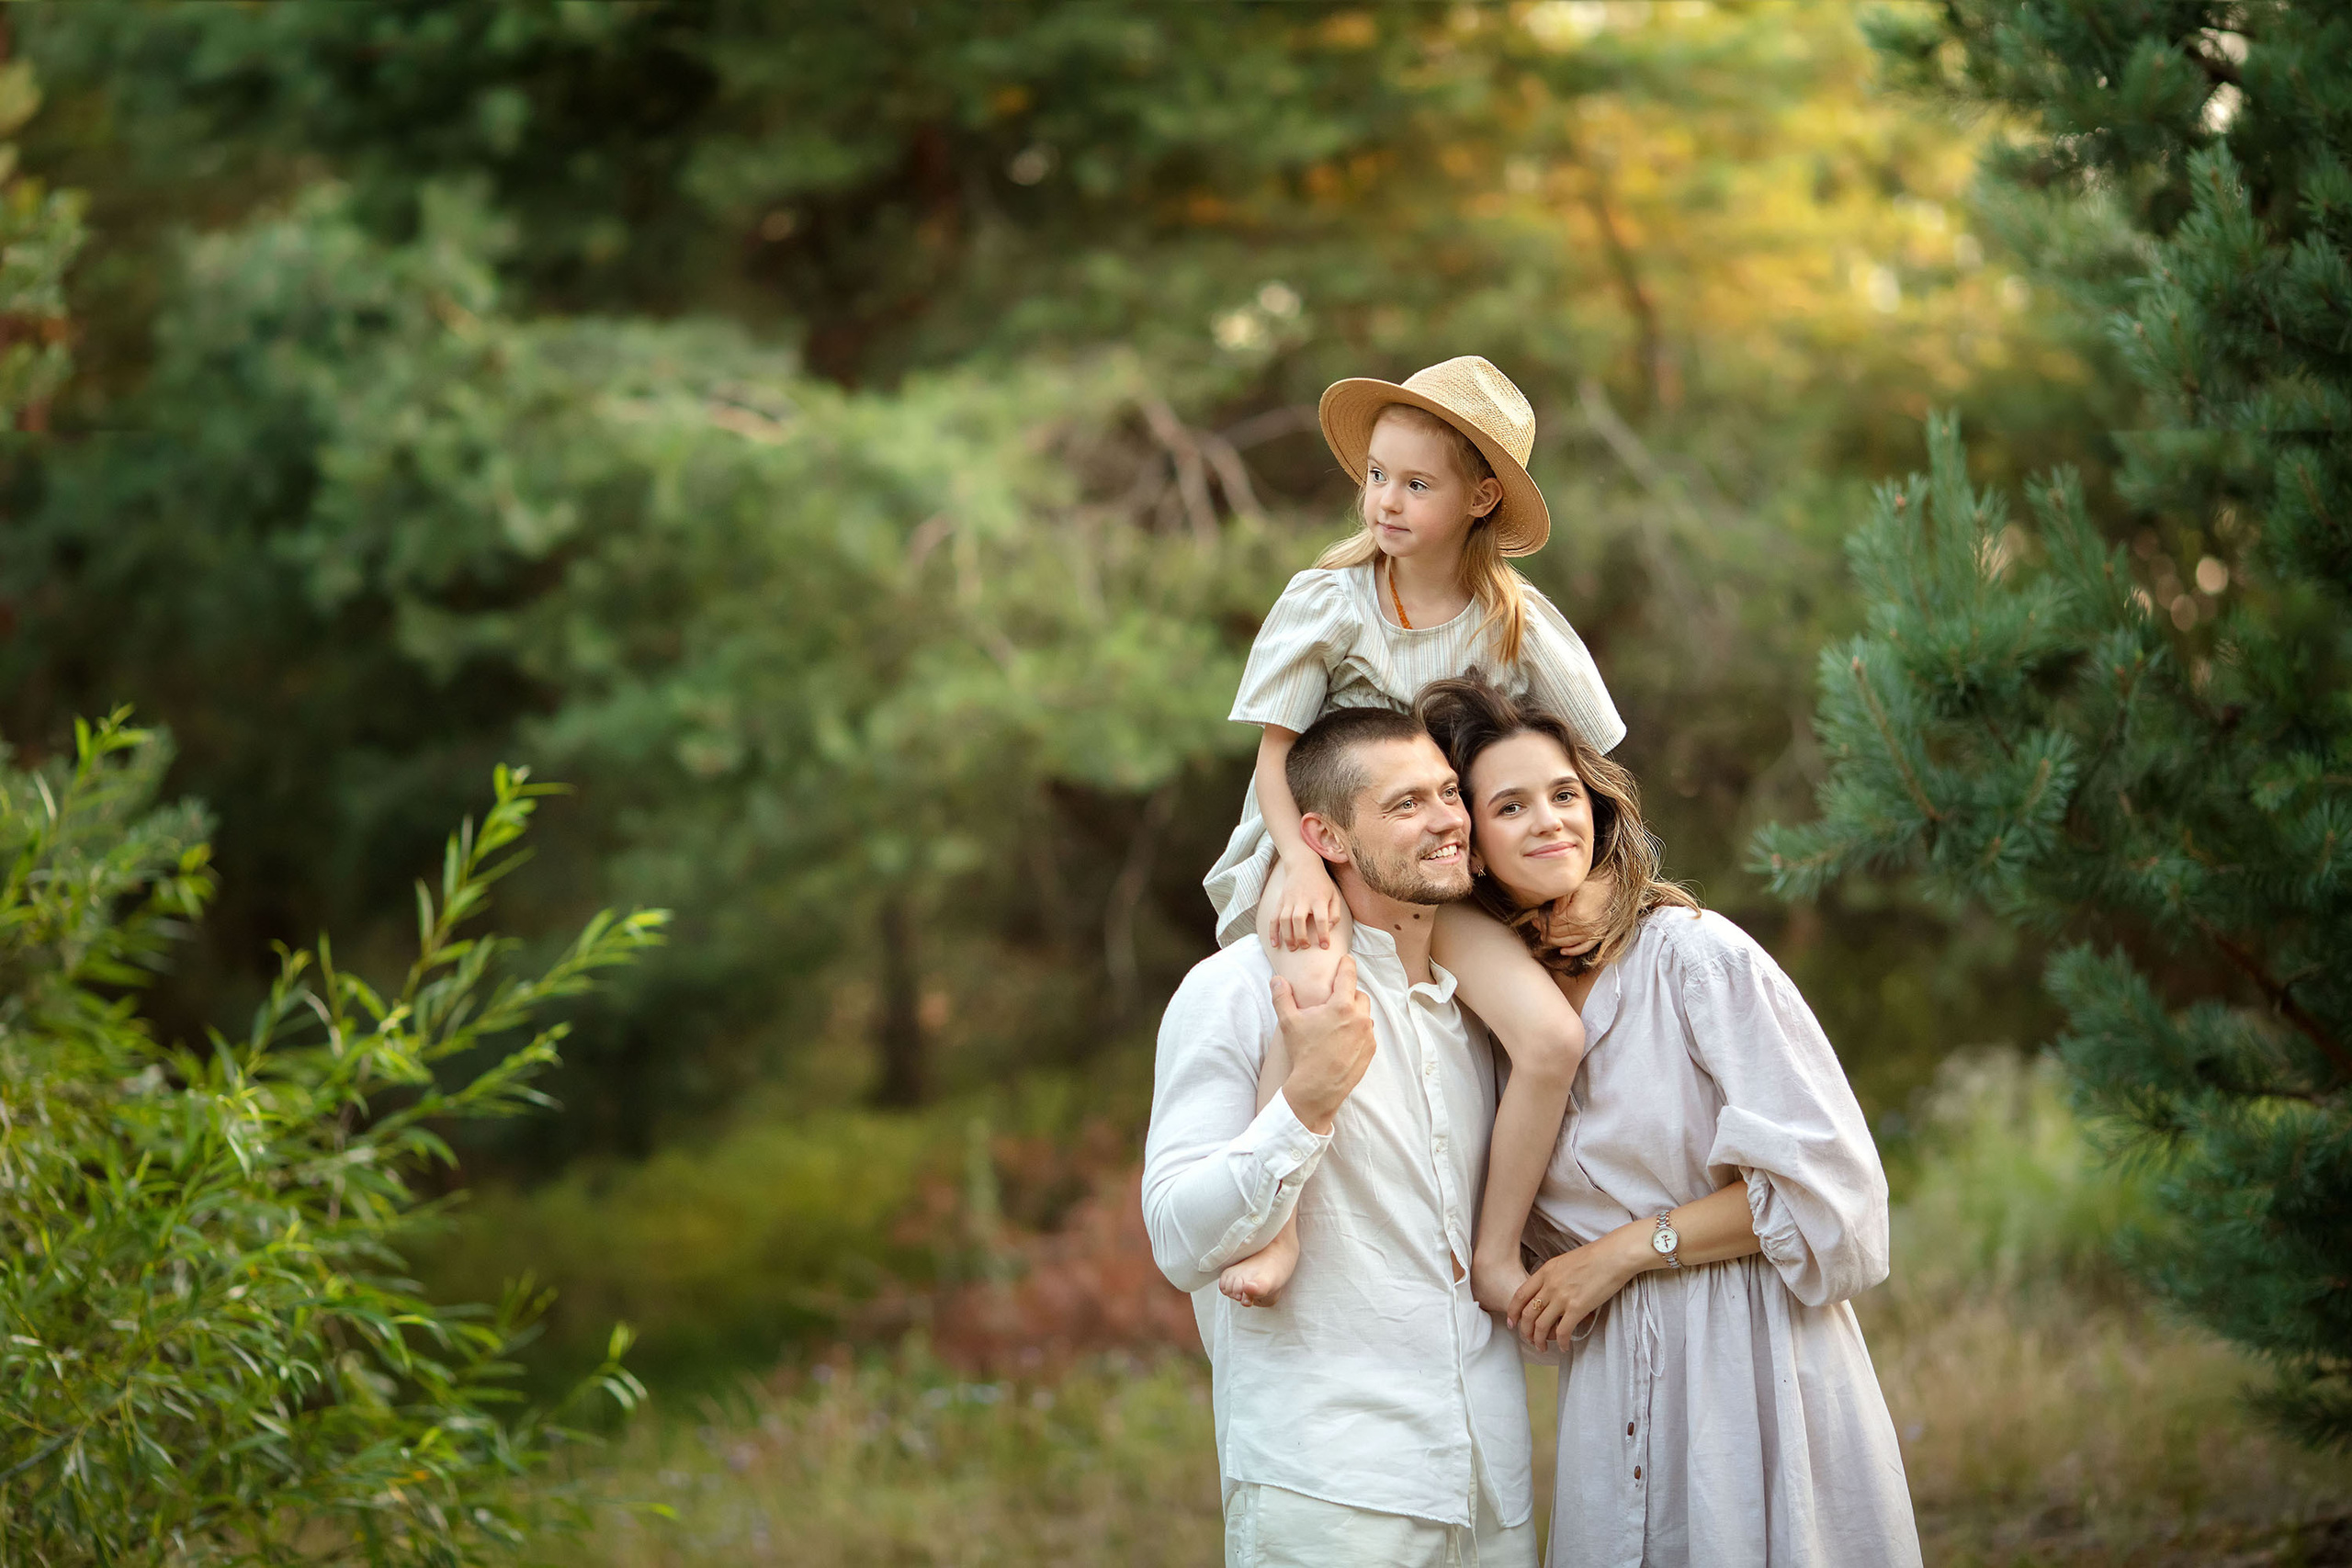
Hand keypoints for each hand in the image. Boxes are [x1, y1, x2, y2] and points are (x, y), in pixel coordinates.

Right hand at [1272, 853, 1344, 952]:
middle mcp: (1303, 899)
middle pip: (1299, 920)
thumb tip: (1328, 928)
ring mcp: (1289, 900)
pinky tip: (1275, 944)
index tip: (1325, 947)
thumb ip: (1335, 913)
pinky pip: (1274, 918)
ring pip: (1284, 920)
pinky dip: (1273, 932)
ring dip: (1287, 936)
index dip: (1323, 934)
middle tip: (1305, 946)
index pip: (1321, 919)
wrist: (1303, 864)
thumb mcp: (1334, 895)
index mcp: (1319, 899)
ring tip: (1293, 948)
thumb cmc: (1322, 883)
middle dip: (1301, 937)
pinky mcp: (1280, 902)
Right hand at [1273, 954, 1374, 1132]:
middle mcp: (1359, 1017)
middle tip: (1333, 1000)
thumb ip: (1282, 997)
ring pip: (1365, 1014)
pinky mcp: (1370, 1050)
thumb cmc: (1303, 1053)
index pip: (1349, 975)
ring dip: (1354, 1013)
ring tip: (1337, 1021)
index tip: (1346, 959)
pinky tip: (1343, 1039)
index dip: (1347, 964)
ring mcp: (1367, 1035)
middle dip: (1348, 994)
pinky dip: (1358, 1031)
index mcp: (1341, 1005)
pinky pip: (1367, 1033)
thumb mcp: (1289, 1022)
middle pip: (1359, 995)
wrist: (1317, 1088)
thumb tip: (1277, 980)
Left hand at [1507, 1229, 1639, 1350]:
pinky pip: (1562, 1331)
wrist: (1613, 1256)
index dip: (1513, 1312)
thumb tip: (1548, 1290)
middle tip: (1528, 1339)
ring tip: (1542, 1347)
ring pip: (1541, 1326)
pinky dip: (1561, 1343)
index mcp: (1545, 1271)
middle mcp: (1550, 1285)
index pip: (1520, 1295)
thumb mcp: (1564, 1261)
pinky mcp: (1577, 1308)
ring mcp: (1562, 1297)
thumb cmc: (1595, 1256)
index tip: (1512, 1322)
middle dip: (1525, 1331)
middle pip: (1528, 1313)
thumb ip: (1553, 1275)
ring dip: (1539, 1340)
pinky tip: (1564, 1347)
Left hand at [1543, 870, 1615, 959]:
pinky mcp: (1599, 935)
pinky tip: (1563, 951)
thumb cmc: (1591, 884)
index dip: (1542, 922)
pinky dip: (1573, 950)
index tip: (1536, 919)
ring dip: (1554, 941)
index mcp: (1576, 915)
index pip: (1553, 925)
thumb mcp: (1571, 888)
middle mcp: (1585, 927)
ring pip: (1568, 943)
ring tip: (1545, 934)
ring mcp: (1593, 933)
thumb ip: (1558, 901)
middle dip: (1545, 931)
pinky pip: (1584, 947)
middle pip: (1558, 935)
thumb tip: (1545, 914)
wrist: (1611, 885)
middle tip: (1537, 925)